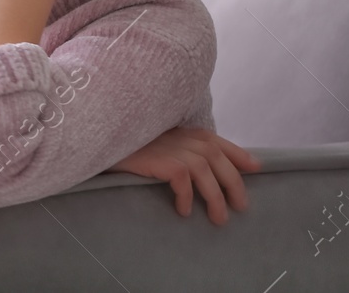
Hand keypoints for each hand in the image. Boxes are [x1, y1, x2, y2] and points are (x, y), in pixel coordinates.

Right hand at [107, 126, 260, 223]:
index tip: (255, 168)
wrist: (93, 144)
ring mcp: (164, 145)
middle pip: (215, 155)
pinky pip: (181, 177)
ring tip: (218, 218)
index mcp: (176, 130)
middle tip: (240, 206)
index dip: (236, 153)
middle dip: (233, 182)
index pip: (213, 139)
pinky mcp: (155, 158)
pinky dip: (187, 195)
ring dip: (215, 195)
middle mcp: (174, 134)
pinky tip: (184, 210)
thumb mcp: (151, 148)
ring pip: (203, 168)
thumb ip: (173, 152)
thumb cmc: (120, 151)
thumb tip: (200, 170)